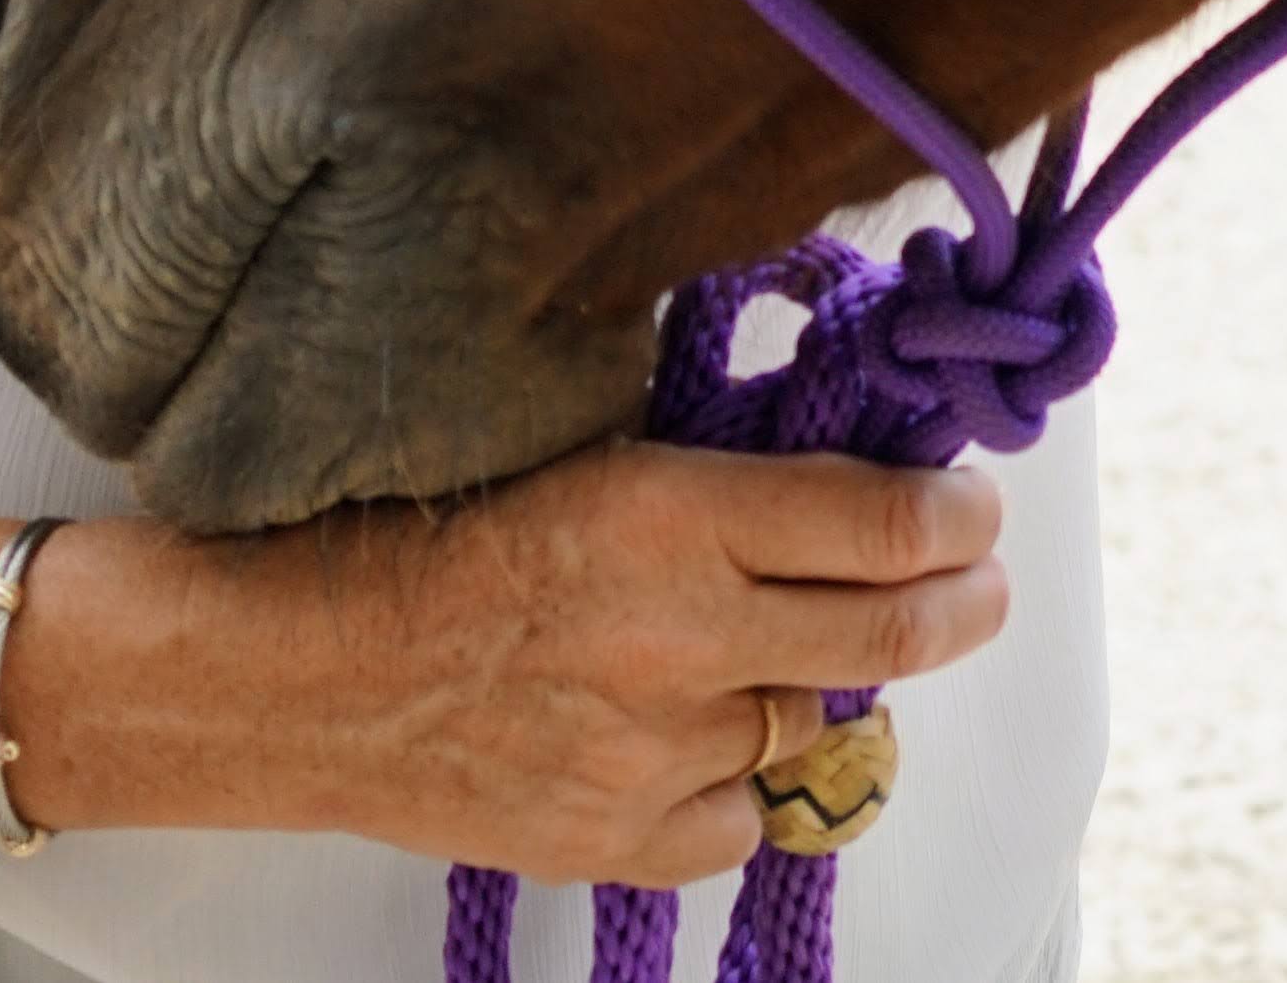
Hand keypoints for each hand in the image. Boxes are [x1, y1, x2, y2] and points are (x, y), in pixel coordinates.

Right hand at [209, 442, 1010, 886]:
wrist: (308, 668)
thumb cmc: (438, 523)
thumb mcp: (591, 446)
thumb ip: (722, 465)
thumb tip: (849, 458)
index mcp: (674, 512)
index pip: (882, 520)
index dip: (956, 514)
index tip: (974, 504)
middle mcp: (681, 638)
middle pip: (890, 633)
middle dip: (961, 600)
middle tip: (978, 581)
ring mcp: (654, 754)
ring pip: (820, 729)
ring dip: (837, 685)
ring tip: (823, 646)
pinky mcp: (616, 841)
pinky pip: (740, 820)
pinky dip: (744, 779)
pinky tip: (714, 735)